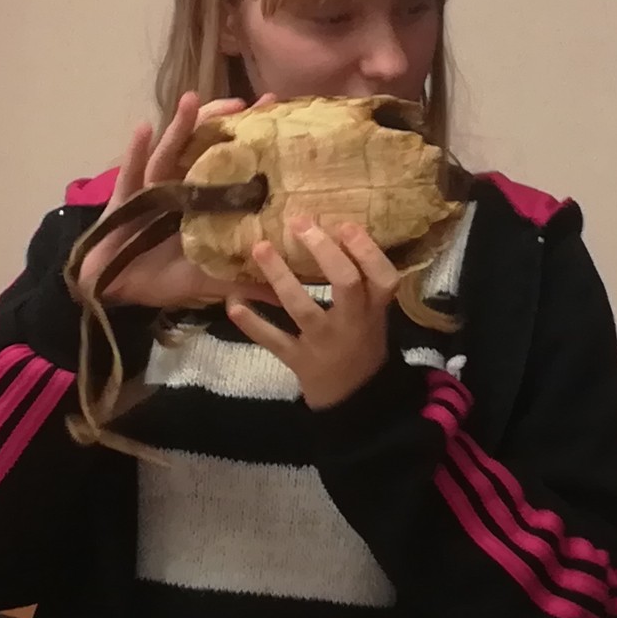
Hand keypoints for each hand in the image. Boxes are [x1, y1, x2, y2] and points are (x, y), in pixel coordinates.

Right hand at [78, 92, 274, 310]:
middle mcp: (178, 187)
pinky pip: (130, 174)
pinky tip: (144, 128)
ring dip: (179, 126)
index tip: (273, 109)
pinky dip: (135, 152)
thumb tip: (290, 289)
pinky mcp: (123, 200)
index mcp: (200, 200)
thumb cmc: (161, 279)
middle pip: (200, 146)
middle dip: (218, 120)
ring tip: (192, 100)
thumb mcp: (211, 281)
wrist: (113, 291)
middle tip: (242, 101)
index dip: (247, 136)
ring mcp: (149, 190)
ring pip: (167, 154)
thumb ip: (245, 280)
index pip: (227, 160)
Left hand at [225, 219, 398, 409]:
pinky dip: (252, 323)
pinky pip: (273, 340)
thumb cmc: (361, 339)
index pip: (382, 276)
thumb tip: (335, 228)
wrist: (353, 395)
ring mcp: (322, 342)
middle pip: (344, 282)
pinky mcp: (298, 360)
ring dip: (280, 276)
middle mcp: (351, 322)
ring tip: (261, 247)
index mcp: (374, 308)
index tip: (345, 224)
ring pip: (301, 307)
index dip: (366, 250)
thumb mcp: (372, 311)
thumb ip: (361, 279)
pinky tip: (234, 303)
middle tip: (300, 223)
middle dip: (322, 250)